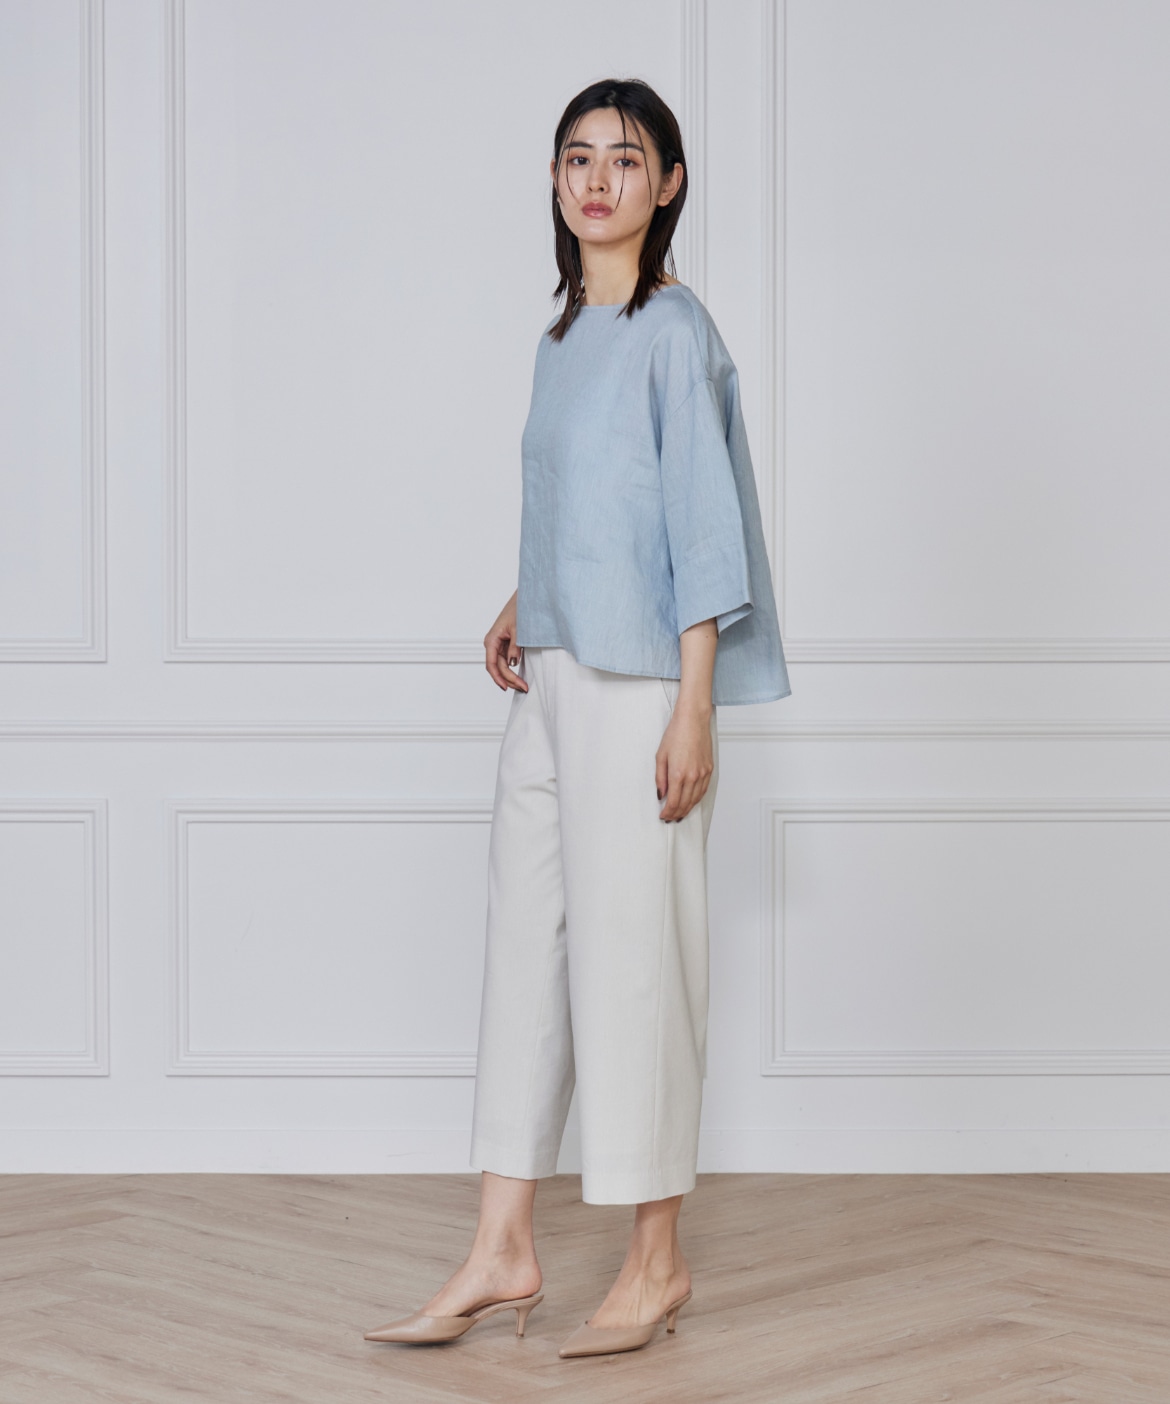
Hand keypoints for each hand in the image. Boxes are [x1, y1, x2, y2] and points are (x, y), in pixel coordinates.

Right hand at [484, 591, 527, 691]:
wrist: (525, 598)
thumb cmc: (519, 610)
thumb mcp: (518, 630)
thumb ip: (515, 647)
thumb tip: (513, 663)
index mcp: (491, 640)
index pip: (492, 665)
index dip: (499, 678)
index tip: (507, 687)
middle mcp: (492, 644)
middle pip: (498, 668)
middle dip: (509, 680)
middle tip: (523, 687)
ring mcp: (499, 645)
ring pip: (502, 666)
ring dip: (511, 677)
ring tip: (522, 685)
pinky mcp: (506, 644)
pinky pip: (507, 661)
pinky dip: (513, 670)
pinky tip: (519, 676)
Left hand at [655, 702, 713, 821]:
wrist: (693, 720)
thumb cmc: (676, 734)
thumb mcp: (661, 756)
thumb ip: (660, 778)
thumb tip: (661, 794)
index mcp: (678, 773)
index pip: (673, 802)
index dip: (668, 812)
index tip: (663, 816)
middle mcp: (692, 776)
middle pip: (685, 804)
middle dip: (676, 814)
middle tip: (670, 818)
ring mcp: (703, 773)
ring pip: (695, 799)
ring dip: (687, 809)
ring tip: (679, 814)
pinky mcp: (709, 769)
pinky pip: (703, 790)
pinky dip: (696, 799)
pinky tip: (691, 802)